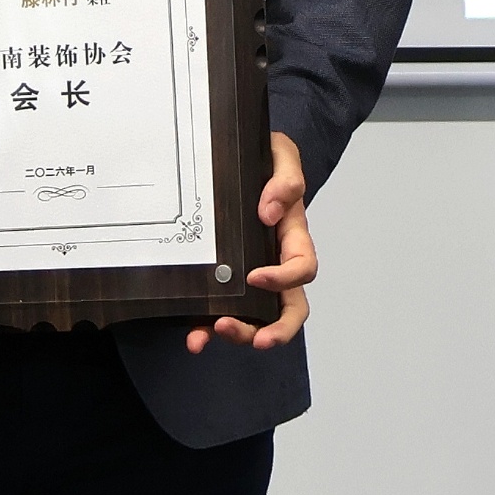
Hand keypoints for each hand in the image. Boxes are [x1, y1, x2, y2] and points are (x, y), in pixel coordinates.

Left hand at [190, 131, 314, 353]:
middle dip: (277, 330)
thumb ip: (286, 179)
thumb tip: (271, 211)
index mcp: (292, 236)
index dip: (284, 278)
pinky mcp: (222, 281)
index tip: (256, 276)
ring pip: (256, 319)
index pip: (302, 267)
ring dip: (239, 333)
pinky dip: (206, 330)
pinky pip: (219, 311)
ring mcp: (248, 277)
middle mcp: (274, 262)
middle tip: (258, 340)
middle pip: (289, 309)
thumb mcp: (281, 154)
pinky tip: (193, 338)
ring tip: (213, 332)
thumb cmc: (263, 158)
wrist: (235, 155)